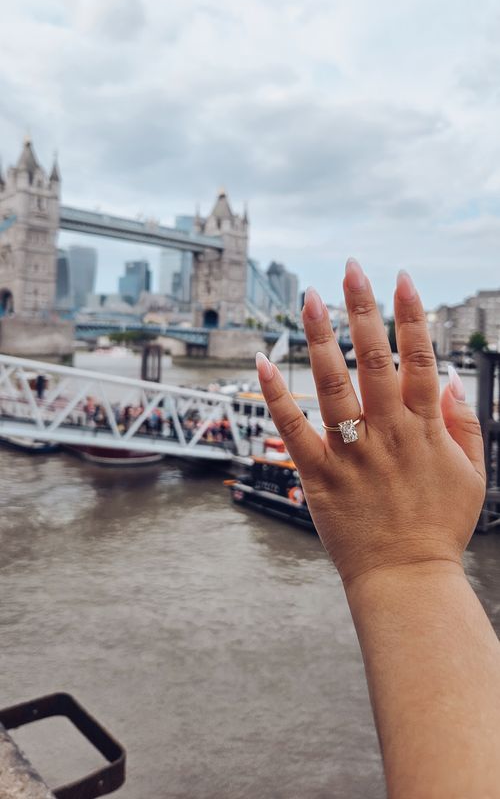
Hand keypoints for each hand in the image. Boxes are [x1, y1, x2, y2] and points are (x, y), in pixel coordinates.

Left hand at [256, 259, 485, 587]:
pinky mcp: (319, 477)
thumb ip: (463, 421)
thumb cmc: (439, 525)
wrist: (407, 580)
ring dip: (321, 339)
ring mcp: (350, 454)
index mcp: (423, 429)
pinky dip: (278, 396)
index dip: (410, 315)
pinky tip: (265, 362)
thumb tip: (448, 376)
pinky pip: (293, 431)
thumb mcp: (472, 472)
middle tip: (351, 268)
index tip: (400, 278)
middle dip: (363, 309)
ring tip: (310, 298)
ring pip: (333, 385)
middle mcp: (387, 434)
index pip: (417, 358)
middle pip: (373, 360)